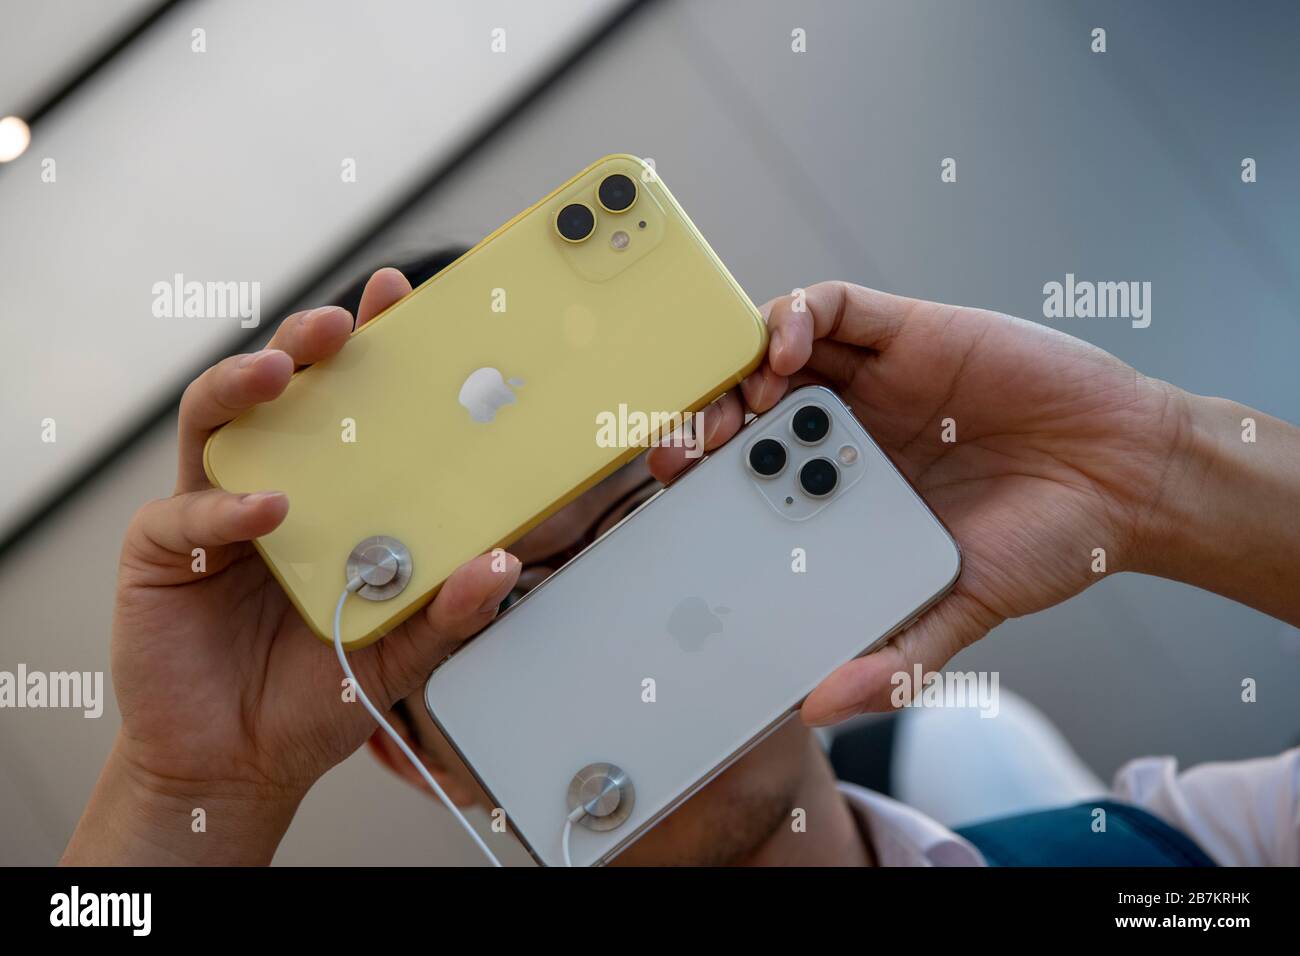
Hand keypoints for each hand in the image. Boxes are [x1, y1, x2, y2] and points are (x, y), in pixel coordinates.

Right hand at [65, 269, 519, 863]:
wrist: (240, 762)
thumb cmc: (318, 695)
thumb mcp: (400, 652)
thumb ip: (451, 611)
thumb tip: (503, 562)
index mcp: (334, 495)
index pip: (351, 406)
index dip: (371, 347)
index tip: (401, 297)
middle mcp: (274, 485)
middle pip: (280, 390)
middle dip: (307, 342)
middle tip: (343, 324)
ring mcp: (213, 510)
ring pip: (217, 421)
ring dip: (247, 385)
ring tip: (286, 370)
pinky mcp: (163, 551)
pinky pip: (188, 512)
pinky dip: (226, 505)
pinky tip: (268, 509)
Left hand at [650, 281, 1192, 724]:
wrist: (1131, 480)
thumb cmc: (1046, 542)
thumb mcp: (959, 611)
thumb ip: (895, 658)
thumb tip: (821, 708)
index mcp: (842, 492)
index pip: (748, 475)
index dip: (702, 480)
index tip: (672, 500)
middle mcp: (848, 429)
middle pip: (746, 407)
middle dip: (703, 422)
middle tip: (682, 451)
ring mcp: (875, 377)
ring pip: (775, 350)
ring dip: (738, 369)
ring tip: (734, 405)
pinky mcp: (909, 331)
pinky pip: (834, 307)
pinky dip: (796, 318)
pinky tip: (786, 353)